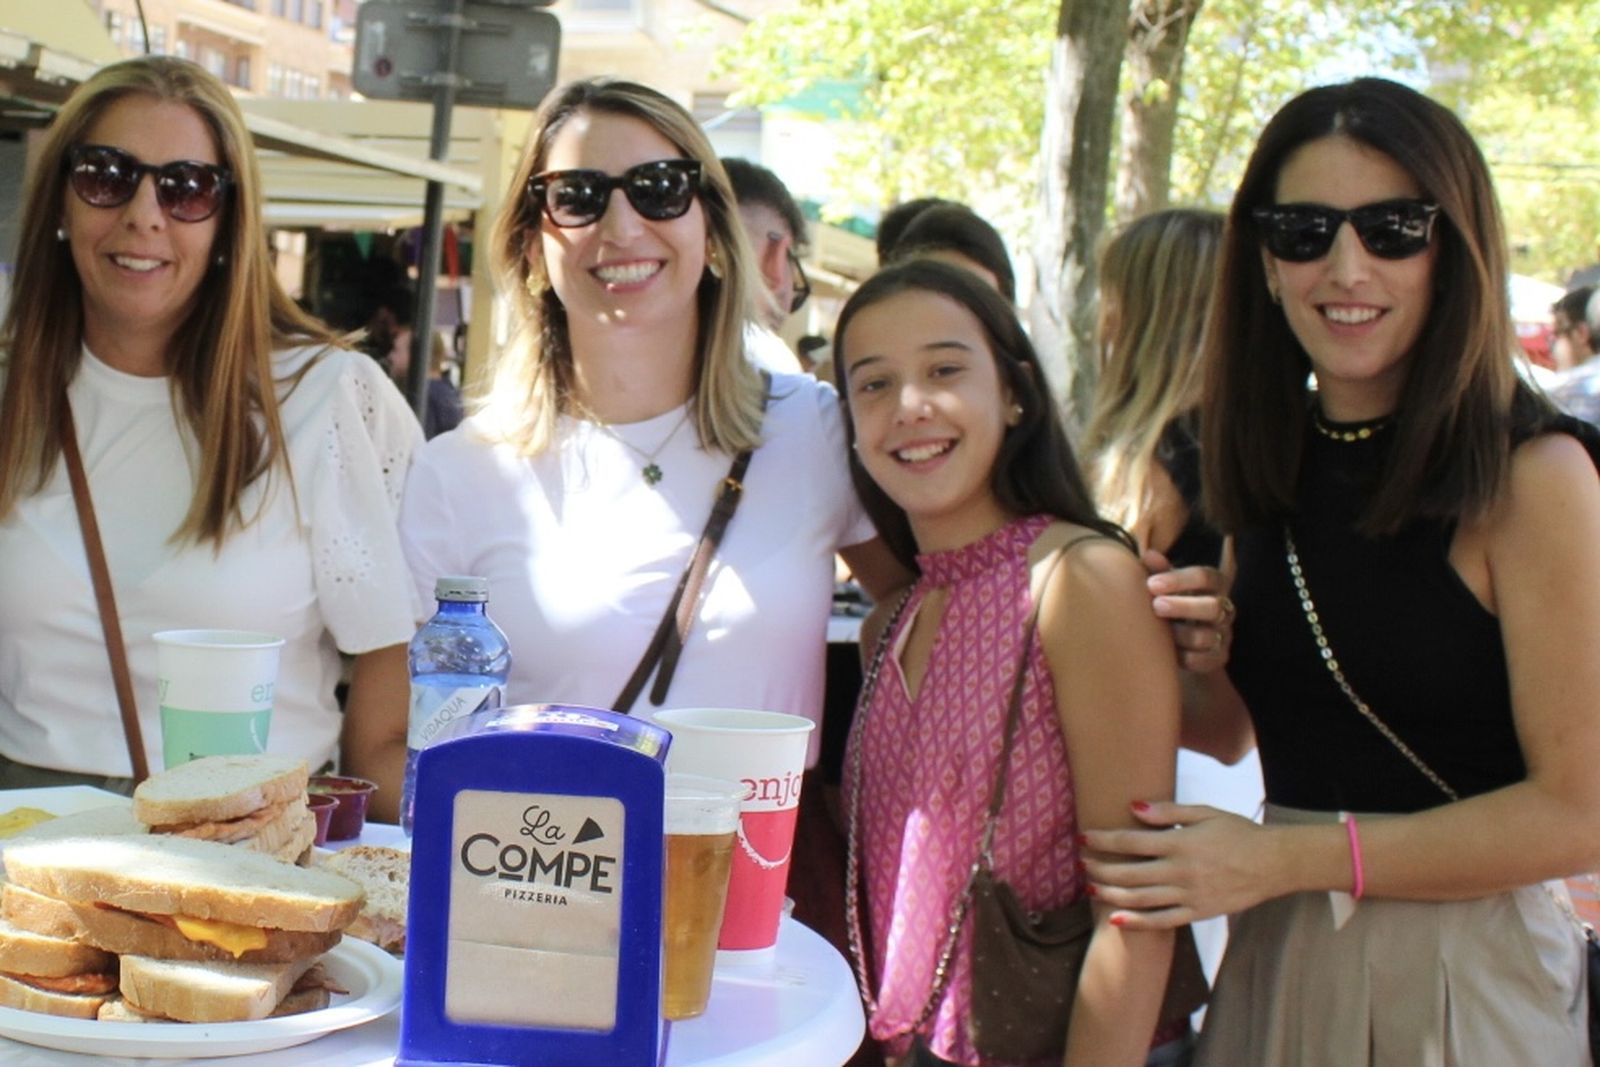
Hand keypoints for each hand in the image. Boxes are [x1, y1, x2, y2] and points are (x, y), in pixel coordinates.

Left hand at [1081, 802, 1274, 927]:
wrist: (1273, 863)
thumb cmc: (1238, 832)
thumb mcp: (1205, 812)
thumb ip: (1168, 811)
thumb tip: (1134, 806)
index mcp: (1181, 842)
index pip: (1131, 840)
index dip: (1103, 839)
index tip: (1083, 837)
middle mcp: (1181, 870)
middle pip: (1129, 872)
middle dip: (1099, 868)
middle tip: (1080, 863)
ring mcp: (1189, 895)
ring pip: (1140, 898)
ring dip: (1110, 893)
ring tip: (1090, 887)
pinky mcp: (1198, 913)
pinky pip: (1162, 921)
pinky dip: (1137, 922)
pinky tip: (1116, 919)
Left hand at [1143, 549, 1234, 672]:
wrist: (1181, 641)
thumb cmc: (1173, 605)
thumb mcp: (1166, 587)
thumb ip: (1159, 571)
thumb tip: (1148, 554)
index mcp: (1213, 585)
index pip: (1205, 576)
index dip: (1179, 580)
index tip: (1152, 584)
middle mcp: (1223, 608)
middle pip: (1212, 606)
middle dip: (1183, 606)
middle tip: (1156, 606)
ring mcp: (1224, 634)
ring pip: (1208, 636)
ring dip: (1181, 635)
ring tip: (1160, 634)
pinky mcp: (1219, 657)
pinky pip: (1207, 660)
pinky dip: (1187, 658)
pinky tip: (1169, 654)